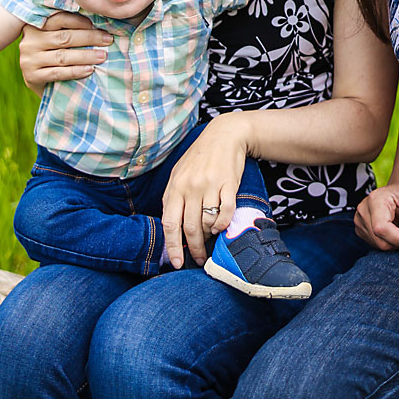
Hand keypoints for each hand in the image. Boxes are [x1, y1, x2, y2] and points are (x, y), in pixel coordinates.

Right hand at [19, 12, 112, 93]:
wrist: (39, 81)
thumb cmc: (52, 54)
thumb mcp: (54, 38)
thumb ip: (69, 29)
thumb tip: (98, 22)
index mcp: (35, 26)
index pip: (59, 19)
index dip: (80, 21)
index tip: (98, 25)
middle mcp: (30, 41)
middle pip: (64, 37)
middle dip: (89, 38)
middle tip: (108, 40)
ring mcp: (29, 60)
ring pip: (62, 56)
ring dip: (86, 56)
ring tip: (103, 56)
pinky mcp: (32, 77)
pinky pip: (58, 73)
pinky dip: (75, 71)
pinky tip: (90, 70)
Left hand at [162, 115, 248, 267]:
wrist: (224, 136)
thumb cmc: (200, 158)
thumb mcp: (179, 174)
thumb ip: (173, 198)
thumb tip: (171, 227)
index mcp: (175, 186)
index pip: (170, 223)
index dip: (173, 246)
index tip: (178, 263)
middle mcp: (190, 187)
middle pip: (190, 228)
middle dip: (195, 249)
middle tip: (200, 259)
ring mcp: (210, 185)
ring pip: (208, 222)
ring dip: (209, 235)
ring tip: (211, 237)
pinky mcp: (229, 183)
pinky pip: (226, 211)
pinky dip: (223, 224)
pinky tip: (221, 226)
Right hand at [354, 181, 398, 249]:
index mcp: (376, 199)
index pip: (382, 228)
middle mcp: (364, 210)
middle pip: (381, 241)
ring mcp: (360, 220)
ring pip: (380, 246)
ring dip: (398, 242)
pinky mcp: (361, 230)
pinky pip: (378, 245)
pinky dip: (392, 242)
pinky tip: (397, 230)